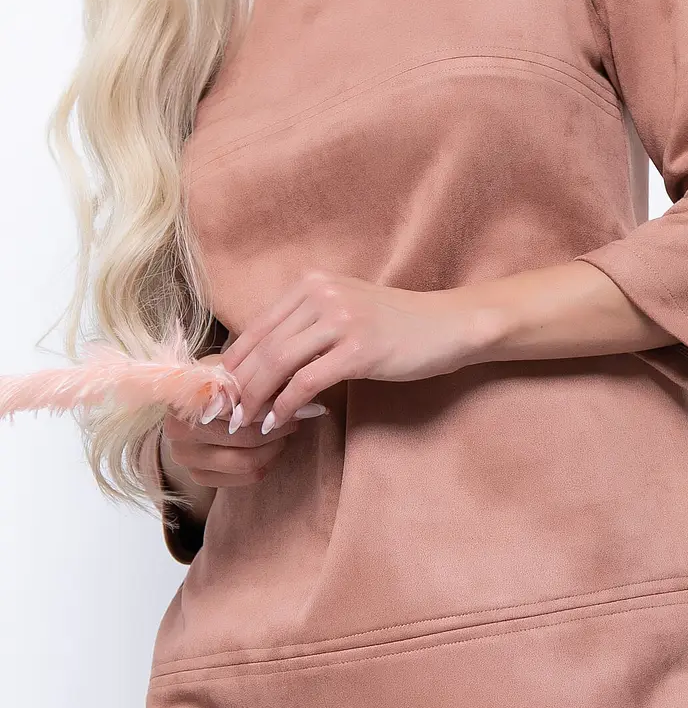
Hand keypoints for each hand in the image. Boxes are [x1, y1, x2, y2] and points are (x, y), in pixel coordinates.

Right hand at [162, 353, 322, 487]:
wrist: (191, 406)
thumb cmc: (219, 381)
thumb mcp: (234, 369)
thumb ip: (259, 377)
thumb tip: (301, 387)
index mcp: (186, 397)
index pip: (239, 405)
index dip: (273, 402)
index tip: (301, 398)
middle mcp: (179, 430)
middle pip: (245, 436)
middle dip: (279, 426)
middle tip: (300, 417)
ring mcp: (186, 457)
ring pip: (246, 461)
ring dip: (275, 446)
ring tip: (287, 429)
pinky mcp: (197, 476)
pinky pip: (245, 477)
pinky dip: (266, 462)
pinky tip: (272, 445)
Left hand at [221, 270, 493, 433]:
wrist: (445, 326)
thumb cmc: (393, 325)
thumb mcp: (343, 311)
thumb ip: (305, 326)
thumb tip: (260, 363)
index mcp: (312, 284)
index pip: (258, 326)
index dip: (234, 363)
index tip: (221, 393)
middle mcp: (321, 295)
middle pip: (263, 346)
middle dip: (239, 386)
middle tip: (225, 416)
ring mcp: (341, 320)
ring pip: (279, 363)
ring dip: (257, 398)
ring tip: (246, 423)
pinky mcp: (359, 349)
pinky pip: (308, 381)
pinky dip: (287, 405)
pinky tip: (279, 421)